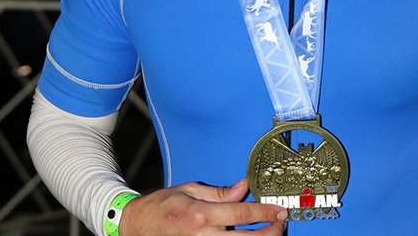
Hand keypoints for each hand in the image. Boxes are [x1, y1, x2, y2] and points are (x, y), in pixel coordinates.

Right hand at [119, 178, 286, 234]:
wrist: (136, 226)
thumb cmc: (161, 206)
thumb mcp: (189, 190)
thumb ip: (219, 192)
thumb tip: (243, 187)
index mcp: (201, 214)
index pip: (243, 213)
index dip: (266, 212)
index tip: (280, 210)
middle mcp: (202, 235)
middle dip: (270, 232)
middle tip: (281, 224)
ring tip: (270, 234)